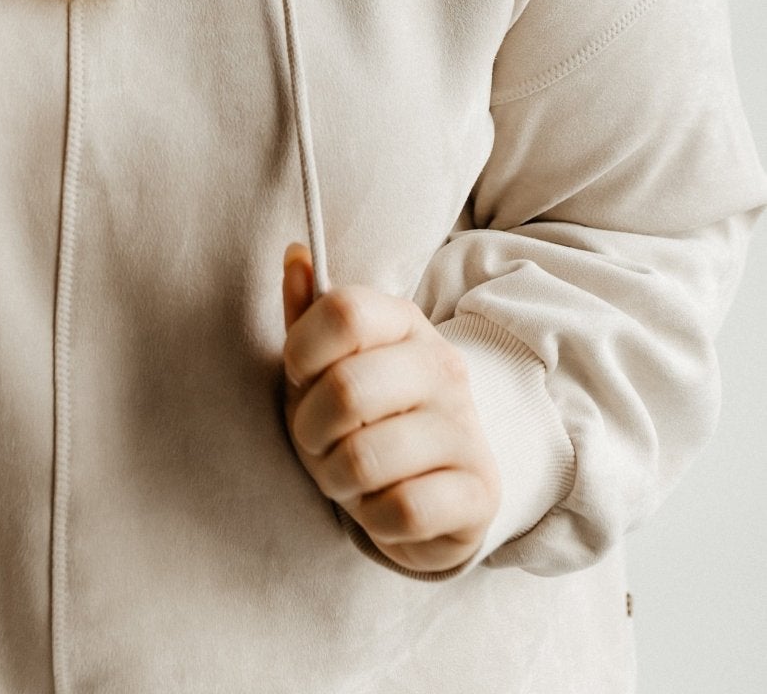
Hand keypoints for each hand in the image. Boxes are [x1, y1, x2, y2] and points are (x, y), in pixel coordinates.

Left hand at [280, 244, 500, 573]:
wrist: (438, 487)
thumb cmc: (367, 419)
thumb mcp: (329, 365)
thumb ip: (308, 314)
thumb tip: (294, 255)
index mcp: (402, 322)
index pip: (344, 311)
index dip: (302, 350)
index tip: (299, 376)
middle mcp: (442, 366)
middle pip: (347, 389)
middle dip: (310, 430)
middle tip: (318, 441)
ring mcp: (466, 428)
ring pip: (366, 457)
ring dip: (337, 479)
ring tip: (347, 476)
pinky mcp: (480, 490)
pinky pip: (402, 510)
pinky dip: (375, 518)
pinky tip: (381, 506)